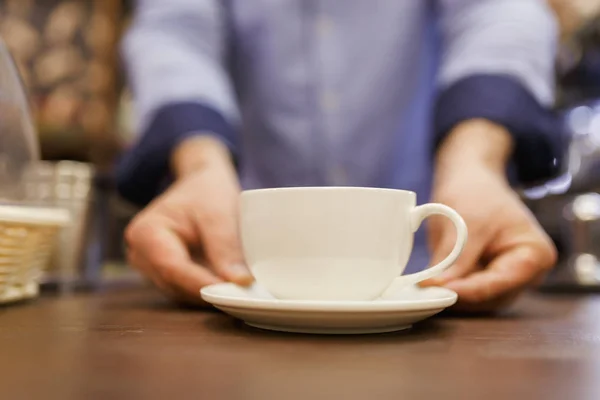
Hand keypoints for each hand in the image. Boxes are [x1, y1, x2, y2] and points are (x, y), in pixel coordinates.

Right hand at [124, 135, 252, 304]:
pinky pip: (189, 290)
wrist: (203, 184)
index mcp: (145, 233)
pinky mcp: (167, 275)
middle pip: (176, 284)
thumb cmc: (207, 192)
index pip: (172, 268)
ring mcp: (152, 268)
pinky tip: (231, 287)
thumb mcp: (219, 213)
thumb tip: (240, 282)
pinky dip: (210, 288)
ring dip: (211, 292)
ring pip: (183, 292)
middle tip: (245, 294)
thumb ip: (226, 247)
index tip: (233, 292)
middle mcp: (141, 255)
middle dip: (210, 290)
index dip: (203, 283)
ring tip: (241, 291)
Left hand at [422, 120, 556, 311]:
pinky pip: (467, 292)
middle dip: (458, 293)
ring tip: (426, 282)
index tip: (438, 289)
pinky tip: (431, 280)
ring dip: (452, 293)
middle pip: (490, 297)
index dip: (467, 289)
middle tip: (426, 287)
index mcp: (534, 255)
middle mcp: (526, 273)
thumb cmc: (476, 192)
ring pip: (477, 300)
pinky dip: (449, 287)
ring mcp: (505, 278)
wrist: (470, 179)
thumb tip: (437, 286)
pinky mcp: (485, 278)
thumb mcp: (466, 221)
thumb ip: (455, 257)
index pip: (500, 283)